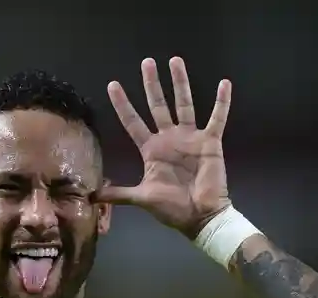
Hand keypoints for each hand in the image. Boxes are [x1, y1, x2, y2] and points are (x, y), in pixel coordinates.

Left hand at [98, 57, 231, 237]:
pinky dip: (222, 102)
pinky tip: (225, 83)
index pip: (133, 122)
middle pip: (157, 105)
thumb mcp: (142, 198)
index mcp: (151, 150)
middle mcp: (169, 139)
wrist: (200, 217)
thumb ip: (119, 194)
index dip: (123, 105)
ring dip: (180, 83)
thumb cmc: (172, 208)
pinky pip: (217, 118)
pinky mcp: (210, 142)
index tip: (113, 85)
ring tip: (175, 61)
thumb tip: (93, 196)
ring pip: (184, 104)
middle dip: (151, 84)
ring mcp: (190, 138)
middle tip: (146, 62)